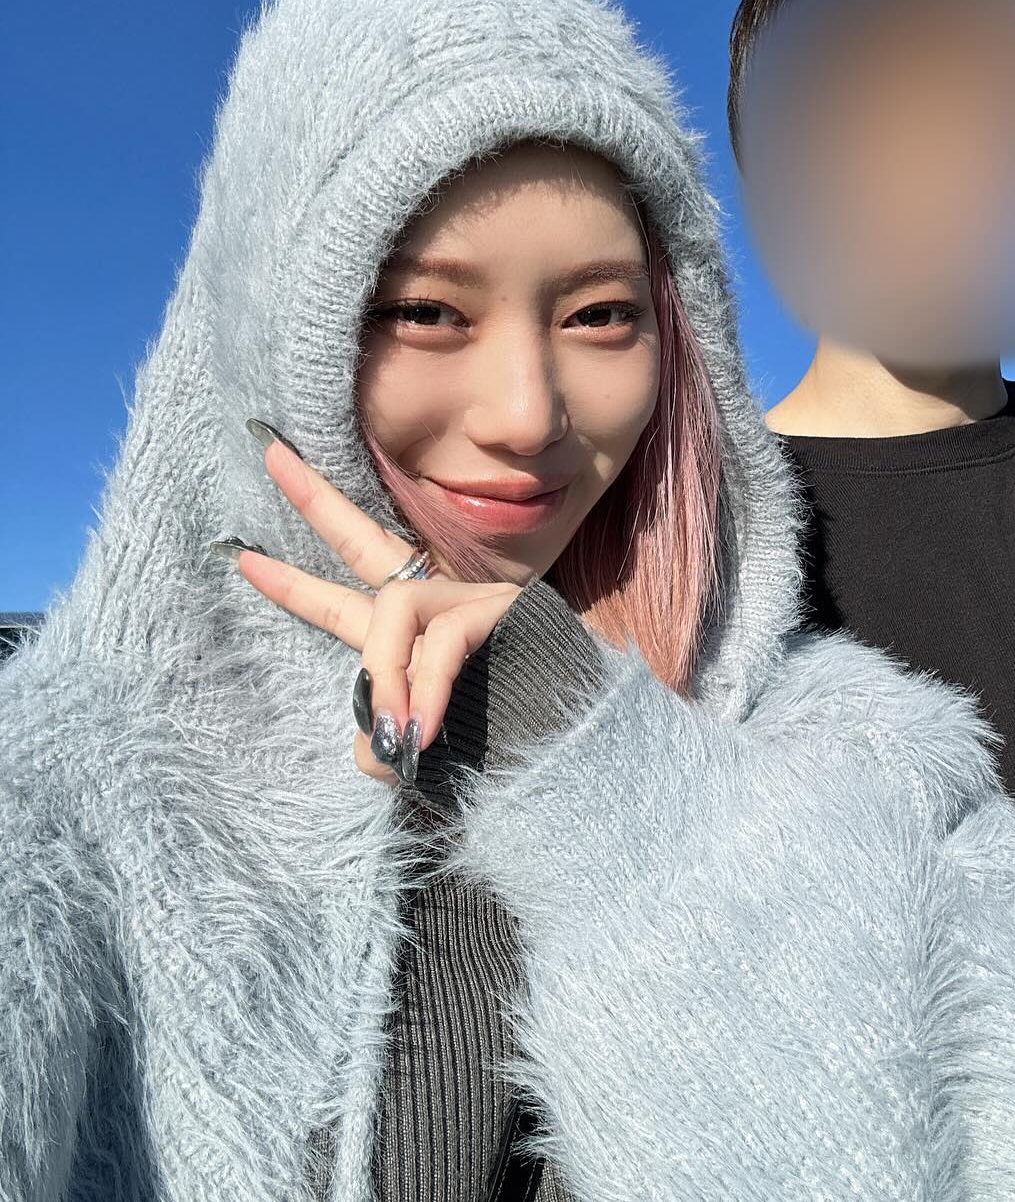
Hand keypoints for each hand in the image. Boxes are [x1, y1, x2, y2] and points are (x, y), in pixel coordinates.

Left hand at [234, 434, 521, 783]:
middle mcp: (440, 603)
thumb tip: (371, 748)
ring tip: (397, 733)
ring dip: (386, 670)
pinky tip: (423, 730)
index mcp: (418, 633)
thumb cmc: (507, 742)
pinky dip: (427, 688)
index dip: (295, 583)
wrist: (582, 744)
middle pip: (366, 542)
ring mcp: (473, 601)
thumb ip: (390, 742)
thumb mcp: (430, 751)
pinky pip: (443, 642)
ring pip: (395, 605)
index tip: (238, 556)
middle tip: (269, 456)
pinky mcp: (504, 611)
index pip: (349, 598)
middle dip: (315, 502)